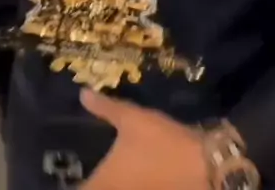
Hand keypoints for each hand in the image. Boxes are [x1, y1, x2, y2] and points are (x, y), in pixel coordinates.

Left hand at [80, 90, 207, 189]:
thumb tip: (82, 93)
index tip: (69, 172)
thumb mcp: (130, 118)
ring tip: (109, 171)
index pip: (81, 189)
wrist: (205, 165)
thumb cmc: (161, 141)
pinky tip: (132, 177)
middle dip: (93, 181)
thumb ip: (104, 108)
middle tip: (88, 169)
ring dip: (110, 183)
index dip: (74, 182)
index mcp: (104, 183)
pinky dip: (130, 186)